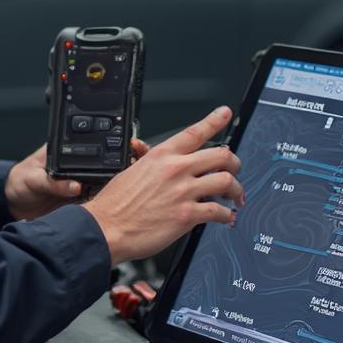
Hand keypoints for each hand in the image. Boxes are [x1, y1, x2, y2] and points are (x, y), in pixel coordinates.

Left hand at [4, 139, 150, 220]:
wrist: (14, 204)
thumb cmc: (21, 181)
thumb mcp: (33, 178)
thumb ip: (52, 182)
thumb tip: (74, 186)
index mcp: (69, 152)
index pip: (96, 145)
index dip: (113, 147)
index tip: (126, 153)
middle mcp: (80, 166)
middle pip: (109, 164)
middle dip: (124, 166)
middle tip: (131, 173)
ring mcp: (83, 183)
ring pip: (108, 183)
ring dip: (117, 187)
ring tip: (125, 191)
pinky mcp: (82, 201)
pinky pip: (99, 201)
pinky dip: (106, 205)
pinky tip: (112, 208)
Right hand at [83, 106, 243, 263]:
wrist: (106, 228)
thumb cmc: (115, 203)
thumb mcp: (131, 170)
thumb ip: (150, 162)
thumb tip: (151, 155)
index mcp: (162, 155)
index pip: (195, 132)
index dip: (214, 120)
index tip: (225, 113)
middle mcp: (176, 169)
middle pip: (220, 156)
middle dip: (234, 163)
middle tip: (235, 170)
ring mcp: (183, 192)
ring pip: (226, 182)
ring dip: (236, 190)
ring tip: (236, 197)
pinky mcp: (187, 216)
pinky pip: (218, 211)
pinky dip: (227, 215)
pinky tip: (226, 217)